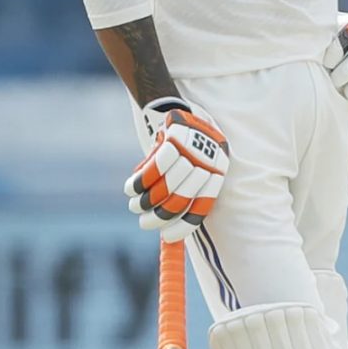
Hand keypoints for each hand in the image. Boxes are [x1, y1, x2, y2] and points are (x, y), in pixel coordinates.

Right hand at [125, 97, 228, 241]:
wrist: (182, 113)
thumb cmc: (185, 150)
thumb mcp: (189, 172)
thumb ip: (181, 200)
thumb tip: (166, 235)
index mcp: (214, 177)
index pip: (197, 212)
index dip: (181, 228)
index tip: (166, 235)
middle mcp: (206, 166)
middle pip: (176, 203)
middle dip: (157, 217)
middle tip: (145, 221)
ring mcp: (191, 153)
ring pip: (162, 189)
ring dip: (147, 199)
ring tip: (139, 203)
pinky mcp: (174, 140)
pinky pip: (152, 169)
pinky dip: (140, 181)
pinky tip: (133, 187)